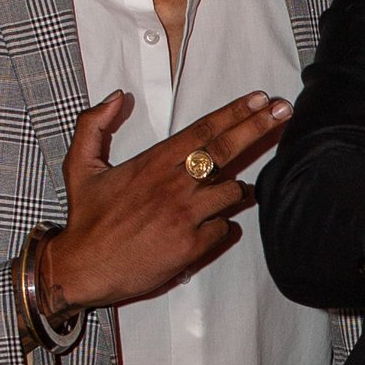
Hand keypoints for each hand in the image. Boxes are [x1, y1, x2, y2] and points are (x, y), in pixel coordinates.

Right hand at [43, 89, 292, 312]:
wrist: (82, 268)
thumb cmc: (85, 218)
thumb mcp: (80, 166)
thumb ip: (94, 125)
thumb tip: (117, 96)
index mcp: (153, 163)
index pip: (203, 130)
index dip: (235, 112)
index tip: (260, 99)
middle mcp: (174, 185)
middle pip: (227, 149)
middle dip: (259, 127)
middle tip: (284, 111)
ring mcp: (185, 215)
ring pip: (233, 192)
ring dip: (240, 190)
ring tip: (237, 193)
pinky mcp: (191, 246)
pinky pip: (223, 229)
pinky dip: (222, 227)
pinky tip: (210, 228)